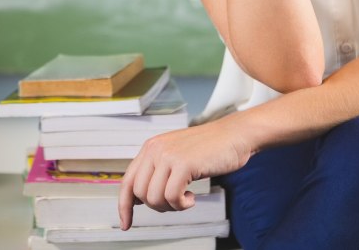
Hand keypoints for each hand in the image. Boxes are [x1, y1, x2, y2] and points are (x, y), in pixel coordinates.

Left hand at [117, 118, 252, 230]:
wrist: (234, 135)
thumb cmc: (209, 149)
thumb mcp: (176, 155)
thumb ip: (157, 171)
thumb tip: (140, 198)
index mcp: (150, 147)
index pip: (127, 181)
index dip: (124, 206)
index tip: (126, 223)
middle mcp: (155, 149)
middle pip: (140, 194)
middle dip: (157, 206)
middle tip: (176, 202)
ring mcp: (168, 155)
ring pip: (154, 198)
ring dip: (171, 206)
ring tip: (185, 198)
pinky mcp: (183, 164)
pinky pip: (172, 197)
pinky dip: (182, 204)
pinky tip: (192, 197)